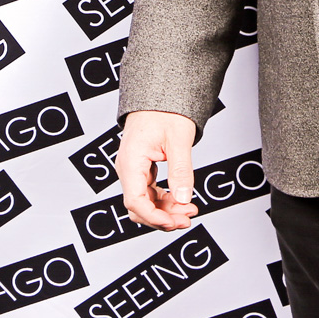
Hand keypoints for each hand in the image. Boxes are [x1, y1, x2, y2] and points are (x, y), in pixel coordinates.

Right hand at [118, 110, 198, 230]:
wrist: (159, 95)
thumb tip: (183, 198)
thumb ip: (181, 171)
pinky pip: (150, 192)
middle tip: (188, 218)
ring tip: (189, 211)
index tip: (175, 222)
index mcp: (131, 162)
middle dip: (163, 217)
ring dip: (166, 211)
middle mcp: (128, 169)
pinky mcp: (142, 169)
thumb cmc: (165, 110)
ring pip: (146, 202)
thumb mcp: (178, 139)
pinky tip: (181, 201)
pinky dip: (165, 200)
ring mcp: (134, 170)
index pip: (135, 202)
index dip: (155, 217)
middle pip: (139, 207)